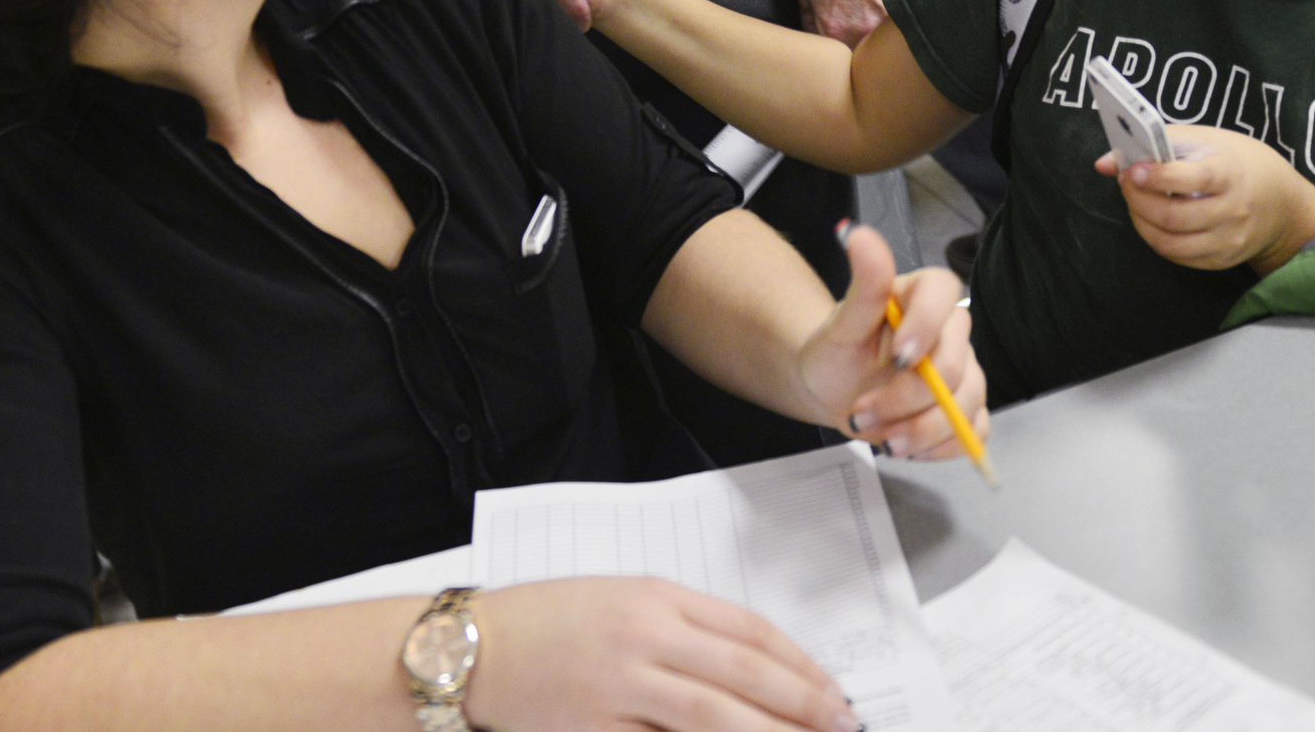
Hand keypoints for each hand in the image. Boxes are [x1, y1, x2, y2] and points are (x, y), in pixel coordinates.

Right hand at [465, 578, 856, 731]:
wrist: (470, 648)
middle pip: (744, 674)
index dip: (799, 664)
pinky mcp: (598, 730)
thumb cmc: (545, 620)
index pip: (749, 630)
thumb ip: (681, 627)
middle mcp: (645, 637)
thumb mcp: (619, 601)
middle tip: (844, 726)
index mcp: (655, 596)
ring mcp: (621, 688)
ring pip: (716, 717)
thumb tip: (751, 669)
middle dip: (803, 705)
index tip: (833, 691)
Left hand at [794, 222, 986, 462]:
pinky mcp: (966, 409)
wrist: (831, 389)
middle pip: (954, 365)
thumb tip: (858, 234)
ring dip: (919, 430)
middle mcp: (948, 331)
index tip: (897, 359)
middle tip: (860, 414)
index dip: (927, 327)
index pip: (944, 293)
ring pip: (966, 404)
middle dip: (905, 399)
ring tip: (876, 436)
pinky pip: (972, 431)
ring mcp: (962, 371)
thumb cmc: (835, 351)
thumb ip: (861, 286)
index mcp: (921, 295)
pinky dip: (938, 448)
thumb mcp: (840, 324)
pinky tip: (904, 445)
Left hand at [1095, 126, 1314, 275]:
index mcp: (1230, 174)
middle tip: (1126, 181)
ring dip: (1141, 221)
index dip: (1157, 177)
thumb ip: (1155, 144)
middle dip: (1138, 200)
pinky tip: (1152, 219)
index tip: (1133, 169)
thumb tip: (1106, 163)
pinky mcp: (1222, 260)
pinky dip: (1156, 239)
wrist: (1282, 201)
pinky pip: (1179, 257)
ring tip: (1135, 201)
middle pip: (1173, 216)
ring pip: (1170, 244)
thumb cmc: (1237, 162)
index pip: (1191, 179)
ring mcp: (1228, 240)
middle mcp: (1232, 211)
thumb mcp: (1205, 140)